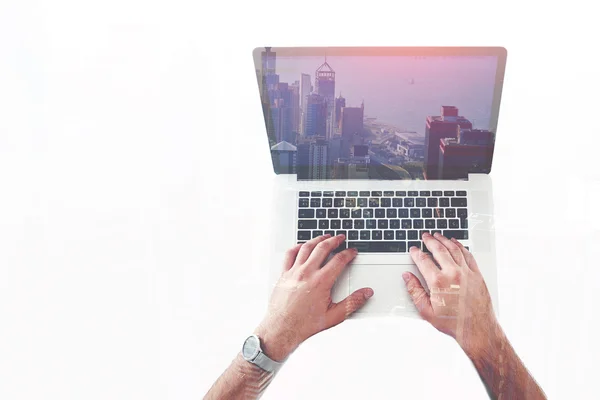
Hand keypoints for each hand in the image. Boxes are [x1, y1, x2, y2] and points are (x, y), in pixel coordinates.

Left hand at [255, 234, 372, 360]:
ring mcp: (293, 272)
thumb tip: (366, 293)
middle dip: (334, 240)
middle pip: (323, 248)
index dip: (348, 253)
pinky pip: (290, 254)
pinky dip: (297, 246)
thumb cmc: (305, 324)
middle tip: (340, 238)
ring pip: (306, 248)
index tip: (352, 251)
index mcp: (321, 281)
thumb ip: (353, 303)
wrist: (282, 328)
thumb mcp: (334, 316)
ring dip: (317, 239)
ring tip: (324, 237)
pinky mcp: (283, 274)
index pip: (339, 260)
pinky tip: (302, 246)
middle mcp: (307, 273)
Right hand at [403, 232, 497, 356]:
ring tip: (438, 236)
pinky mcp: (477, 274)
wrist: (477, 330)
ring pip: (454, 249)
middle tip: (425, 236)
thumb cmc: (453, 322)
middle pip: (439, 250)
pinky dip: (460, 246)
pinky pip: (468, 255)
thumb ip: (415, 291)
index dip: (416, 253)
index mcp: (438, 282)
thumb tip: (407, 277)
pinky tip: (456, 244)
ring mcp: (466, 273)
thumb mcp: (426, 311)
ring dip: (444, 240)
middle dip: (430, 241)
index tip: (413, 250)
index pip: (423, 260)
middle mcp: (453, 274)